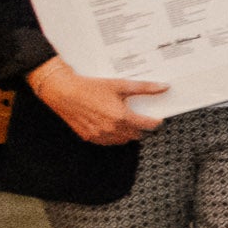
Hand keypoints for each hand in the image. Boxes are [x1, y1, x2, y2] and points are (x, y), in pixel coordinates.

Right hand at [30, 58, 165, 145]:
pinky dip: (113, 137)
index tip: (157, 119)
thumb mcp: (120, 85)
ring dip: (128, 134)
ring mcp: (99, 135)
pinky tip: (112, 127)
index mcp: (121, 117)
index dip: (155, 123)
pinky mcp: (89, 137)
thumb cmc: (91, 88)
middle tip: (142, 120)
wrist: (64, 92)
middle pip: (136, 135)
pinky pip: (107, 142)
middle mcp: (111, 129)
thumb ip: (145, 88)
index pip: (147, 126)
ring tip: (127, 122)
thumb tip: (164, 87)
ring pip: (122, 140)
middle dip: (141, 128)